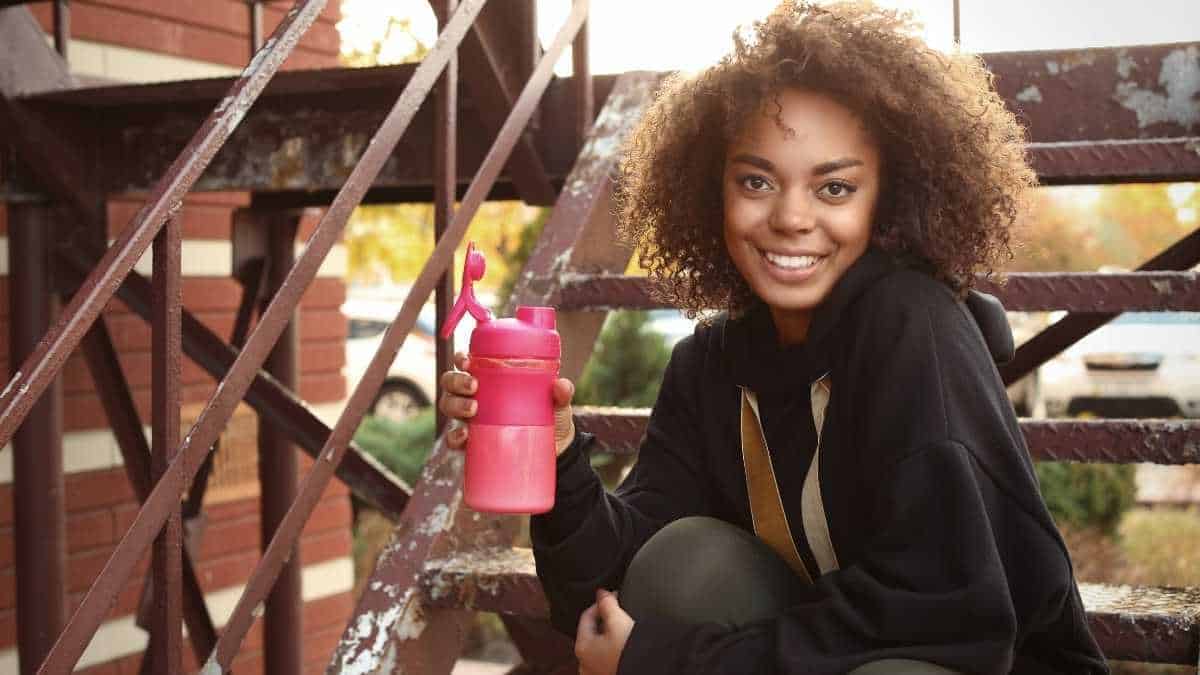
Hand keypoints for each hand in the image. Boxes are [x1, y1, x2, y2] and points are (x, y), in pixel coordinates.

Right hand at [438, 352, 576, 454]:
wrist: (556, 451)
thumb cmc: (551, 416)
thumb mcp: (557, 403)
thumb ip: (561, 393)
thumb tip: (561, 385)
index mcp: (491, 379)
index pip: (467, 363)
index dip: (461, 359)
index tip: (468, 361)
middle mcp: (475, 396)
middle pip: (451, 382)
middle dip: (456, 381)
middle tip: (474, 387)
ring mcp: (471, 419)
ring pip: (448, 405)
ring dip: (455, 404)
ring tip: (473, 409)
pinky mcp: (473, 443)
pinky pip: (453, 439)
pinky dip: (454, 437)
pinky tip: (464, 437)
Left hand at [575, 589, 633, 674]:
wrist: (647, 670)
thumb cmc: (630, 655)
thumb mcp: (619, 621)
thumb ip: (608, 603)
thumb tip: (602, 592)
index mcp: (582, 647)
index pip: (586, 615)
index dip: (602, 603)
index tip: (615, 597)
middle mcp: (586, 662)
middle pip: (594, 631)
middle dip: (608, 619)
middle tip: (624, 612)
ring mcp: (597, 670)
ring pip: (603, 645)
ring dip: (614, 634)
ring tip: (629, 628)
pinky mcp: (610, 673)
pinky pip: (610, 656)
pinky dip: (617, 648)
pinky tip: (629, 646)